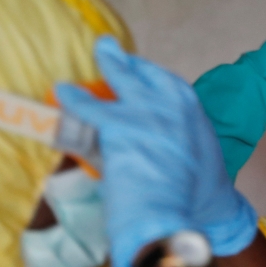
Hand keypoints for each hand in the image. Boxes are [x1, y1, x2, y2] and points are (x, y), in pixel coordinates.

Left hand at [56, 37, 257, 266]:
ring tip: (96, 53)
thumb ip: (185, 148)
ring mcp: (144, 111)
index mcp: (192, 113)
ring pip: (120, 77)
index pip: (168, 83)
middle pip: (143, 73)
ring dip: (107, 62)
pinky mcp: (116, 125)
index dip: (149, 76)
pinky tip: (62, 91)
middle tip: (111, 49)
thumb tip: (174, 155)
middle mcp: (170, 104)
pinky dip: (73, 98)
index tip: (139, 70)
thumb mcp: (203, 164)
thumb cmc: (198, 201)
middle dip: (126, 60)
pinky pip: (87, 106)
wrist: (179, 217)